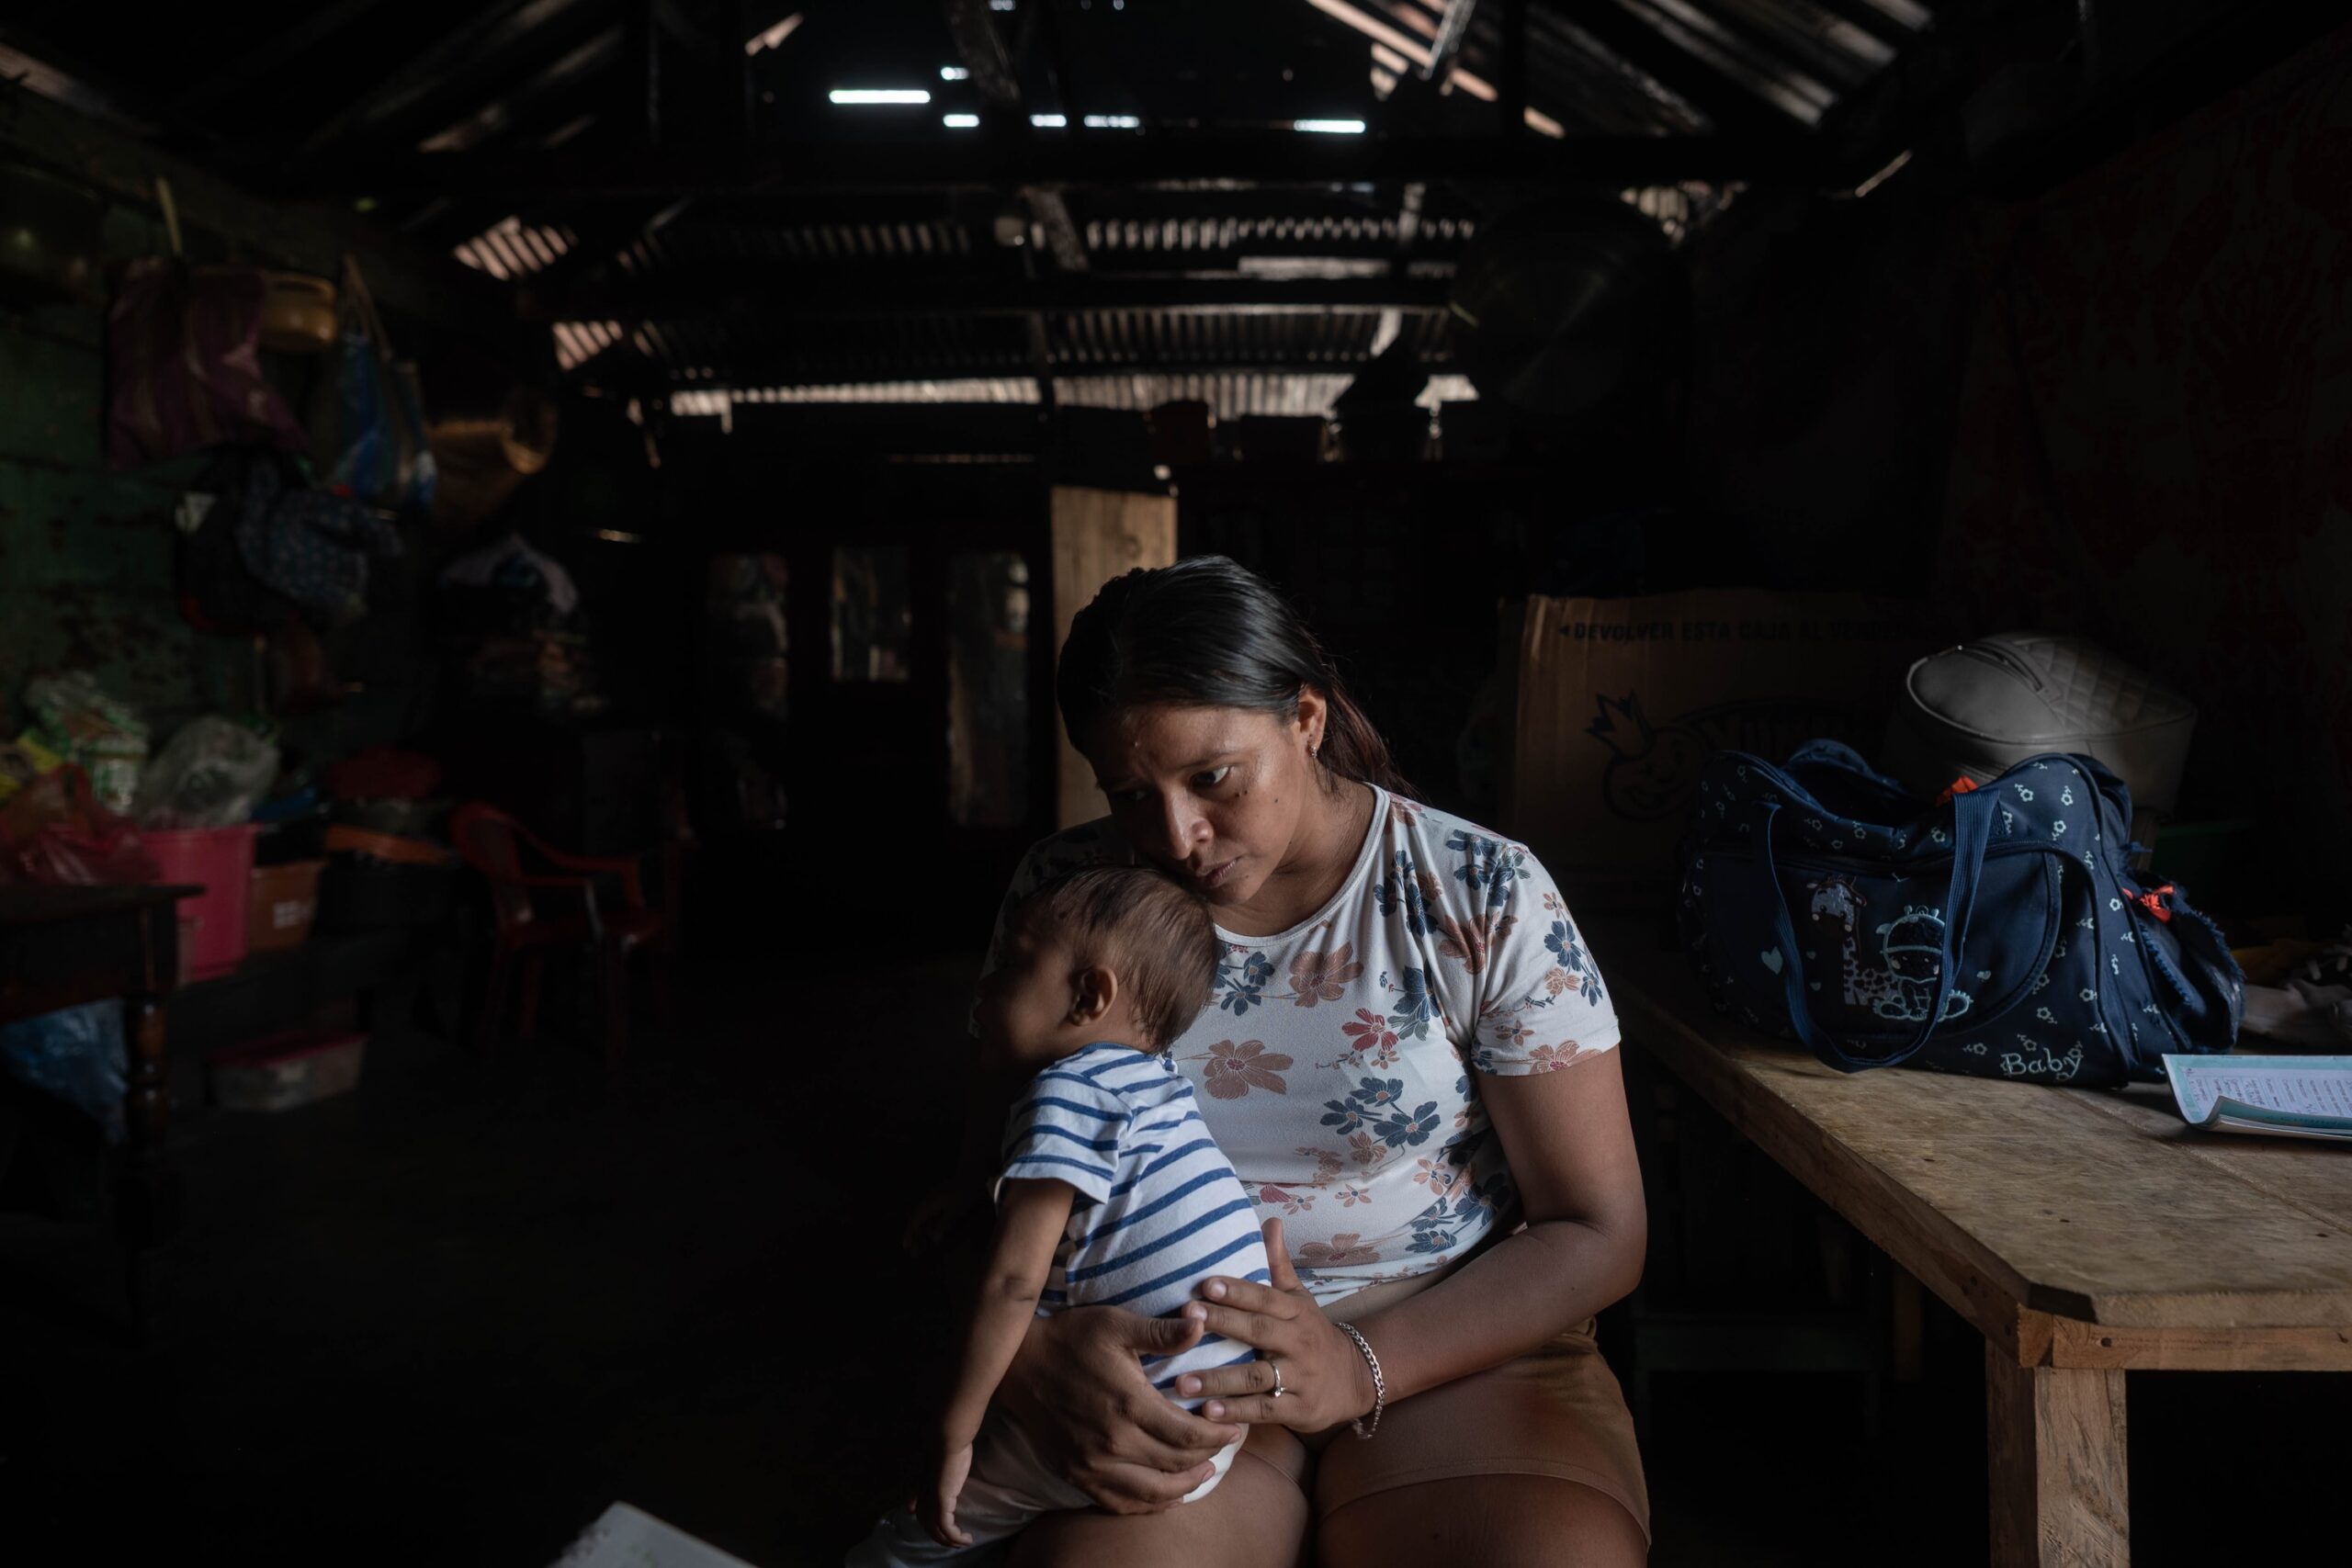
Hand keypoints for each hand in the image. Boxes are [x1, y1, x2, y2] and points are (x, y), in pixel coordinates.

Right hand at [903, 1175, 982, 1255]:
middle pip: (918, 1220)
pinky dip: (929, 1225)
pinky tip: (932, 1233)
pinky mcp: (941, 1198)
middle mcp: (929, 1200)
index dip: (910, 1234)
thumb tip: (934, 1238)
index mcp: (930, 1203)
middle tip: (914, 1252)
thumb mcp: (956, 1210)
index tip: (906, 1247)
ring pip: (924, 1217)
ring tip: (921, 1247)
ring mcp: (934, 1198)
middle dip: (915, 1236)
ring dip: (922, 1232)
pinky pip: (931, 1214)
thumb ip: (944, 1224)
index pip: (916, 1221)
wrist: (974, 1172)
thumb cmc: (966, 1192)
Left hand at [918, 1439, 974, 1548]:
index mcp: (918, 1483)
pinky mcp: (941, 1502)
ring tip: (962, 1543)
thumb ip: (932, 1467)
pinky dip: (955, 1536)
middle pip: (925, 1522)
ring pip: (935, 1529)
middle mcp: (921, 1494)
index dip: (924, 1515)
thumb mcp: (937, 1456)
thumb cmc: (945, 1443)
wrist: (946, 1438)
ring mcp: (930, 1499)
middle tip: (953, 1540)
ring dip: (948, 1540)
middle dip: (937, 1534)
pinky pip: (946, 1527)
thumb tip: (926, 1481)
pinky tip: (966, 1539)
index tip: (941, 1521)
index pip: (914, 1505)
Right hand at [994, 1304, 1245, 1513]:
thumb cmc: (1070, 1339)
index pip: (1189, 1434)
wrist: (1017, 1365)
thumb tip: (1201, 1323)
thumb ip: (1161, 1332)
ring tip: (1204, 1475)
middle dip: (1208, 1458)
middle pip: (1175, 1464)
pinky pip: (1117, 1502)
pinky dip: (1146, 1505)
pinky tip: (1163, 1497)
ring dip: (1183, 1488)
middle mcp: (1113, 1441)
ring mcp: (1091, 1463)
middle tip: (1225, 1448)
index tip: (1235, 1430)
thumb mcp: (1116, 1324)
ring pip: (1150, 1492)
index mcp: (1129, 1404)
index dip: (1219, 1436)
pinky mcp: (1074, 1473)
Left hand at [1175, 1218, 1375, 1433]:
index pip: (1265, 1298)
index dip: (1237, 1291)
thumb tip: (1270, 1220)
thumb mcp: (1300, 1299)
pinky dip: (1236, 1412)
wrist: (1355, 1379)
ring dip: (1218, 1379)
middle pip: (1258, 1331)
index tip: (1205, 1284)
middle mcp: (1299, 1343)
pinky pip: (1264, 1410)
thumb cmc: (1312, 1334)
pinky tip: (1208, 1413)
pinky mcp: (1298, 1409)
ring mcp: (1299, 1378)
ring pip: (1256, 1376)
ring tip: (1182, 1380)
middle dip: (1222, 1324)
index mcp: (1296, 1312)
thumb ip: (1279, 1265)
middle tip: (1186, 1319)